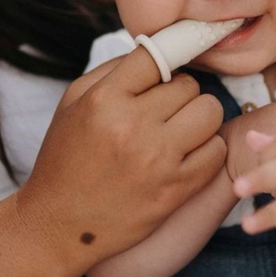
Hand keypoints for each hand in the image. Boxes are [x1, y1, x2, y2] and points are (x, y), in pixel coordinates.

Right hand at [15, 46, 225, 271]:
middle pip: (189, 85)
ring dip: (200, 119)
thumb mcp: (72, 103)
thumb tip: (157, 51)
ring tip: (180, 131)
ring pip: (210, 112)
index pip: (157, 55)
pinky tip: (187, 155)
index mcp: (104, 100)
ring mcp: (158, 160)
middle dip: (180, 95)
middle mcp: (133, 126)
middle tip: (165, 112)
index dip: (164, 63)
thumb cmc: (65, 160)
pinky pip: (217, 151)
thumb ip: (113, 70)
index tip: (165, 74)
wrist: (58, 225)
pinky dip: (207, 149)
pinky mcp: (176, 189)